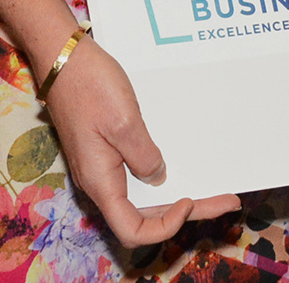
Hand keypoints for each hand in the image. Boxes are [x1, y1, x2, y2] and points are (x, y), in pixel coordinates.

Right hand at [43, 36, 239, 245]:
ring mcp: (103, 166)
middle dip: (187, 211)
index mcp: (101, 182)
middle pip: (146, 215)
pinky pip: (136, 173)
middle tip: (226, 200)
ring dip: (176, 193)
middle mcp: (100, 182)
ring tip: (213, 188)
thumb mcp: (124, 122)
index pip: (133, 231)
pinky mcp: (106, 150)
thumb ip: (144, 156)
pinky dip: (162, 175)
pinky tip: (181, 165)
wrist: (62, 58)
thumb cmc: (89, 86)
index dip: (166, 226)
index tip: (189, 199)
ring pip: (143, 195)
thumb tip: (158, 178)